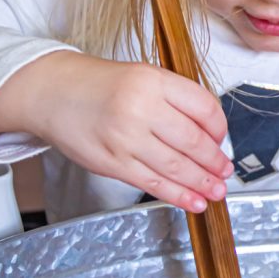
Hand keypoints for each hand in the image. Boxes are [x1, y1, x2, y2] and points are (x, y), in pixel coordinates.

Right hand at [0, 51, 233, 212]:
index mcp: (154, 81)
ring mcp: (126, 138)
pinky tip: (194, 201)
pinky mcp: (113, 163)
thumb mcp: (143, 76)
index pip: (204, 108)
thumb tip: (210, 134)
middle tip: (225, 171)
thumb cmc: (101, 85)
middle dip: (214, 161)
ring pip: (176, 167)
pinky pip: (153, 183)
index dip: (220, 128)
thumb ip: (176, 99)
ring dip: (202, 182)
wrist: (54, 93)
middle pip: (193, 141)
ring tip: (217, 190)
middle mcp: (141, 108)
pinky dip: (178, 195)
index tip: (222, 139)